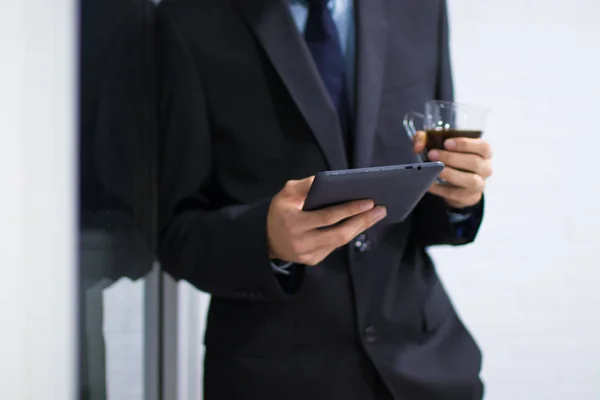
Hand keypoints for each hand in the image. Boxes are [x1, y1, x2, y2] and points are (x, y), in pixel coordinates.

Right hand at [267, 176, 386, 265]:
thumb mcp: (286, 194)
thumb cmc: (280, 211)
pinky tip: (360, 224)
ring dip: (360, 228)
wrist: (266, 239)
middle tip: (380, 209)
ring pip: (340, 242)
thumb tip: (329, 179)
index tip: (368, 201)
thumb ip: (305, 185)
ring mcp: (308, 254)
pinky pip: (335, 247)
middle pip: (339, 234)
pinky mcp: (313, 260)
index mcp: (294, 222)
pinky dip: (349, 234)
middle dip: (362, 221)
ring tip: (375, 215)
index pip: (327, 217)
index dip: (349, 210)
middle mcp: (301, 241)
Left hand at [413, 131, 492, 208]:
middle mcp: (485, 168)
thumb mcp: (439, 145)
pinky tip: (429, 183)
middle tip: (432, 154)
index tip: (446, 143)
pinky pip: (455, 194)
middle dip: (451, 158)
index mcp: (484, 152)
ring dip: (450, 174)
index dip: (466, 144)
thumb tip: (417, 146)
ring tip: (434, 170)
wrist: (456, 183)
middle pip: (474, 162)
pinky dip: (440, 189)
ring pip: (470, 180)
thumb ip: (426, 139)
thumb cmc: (450, 158)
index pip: (483, 147)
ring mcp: (479, 184)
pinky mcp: (470, 198)